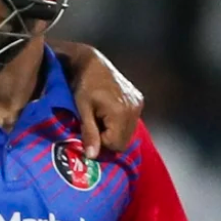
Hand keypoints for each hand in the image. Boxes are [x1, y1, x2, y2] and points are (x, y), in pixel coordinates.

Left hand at [55, 43, 143, 157]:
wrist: (91, 63)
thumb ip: (89, 133)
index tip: (89, 132)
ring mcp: (137, 104)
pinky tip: (109, 113)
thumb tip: (92, 156)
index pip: (115, 144)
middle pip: (124, 141)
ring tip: (100, 118)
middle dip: (108, 138)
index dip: (100, 143)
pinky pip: (131, 122)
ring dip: (114, 131)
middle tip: (94, 126)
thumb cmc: (83, 85)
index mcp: (120, 112)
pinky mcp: (138, 100)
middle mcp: (133, 109)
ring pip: (128, 133)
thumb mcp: (82, 109)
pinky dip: (120, 123)